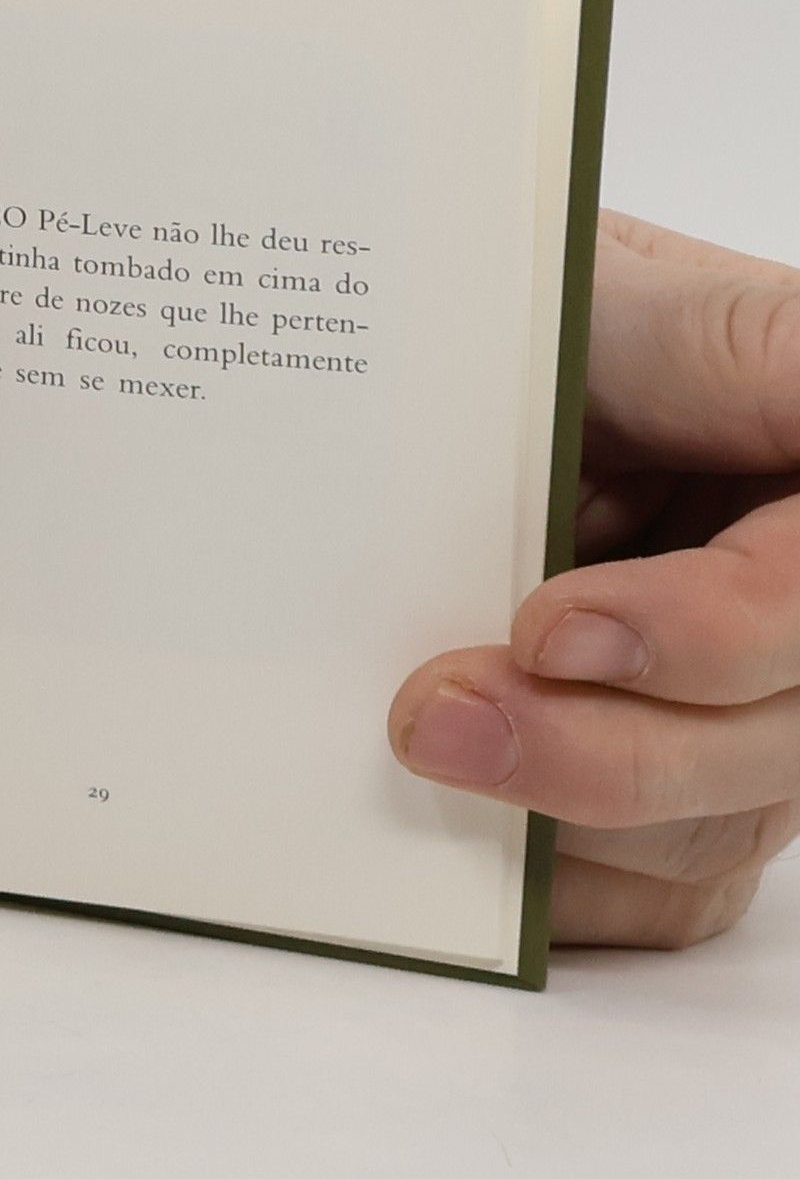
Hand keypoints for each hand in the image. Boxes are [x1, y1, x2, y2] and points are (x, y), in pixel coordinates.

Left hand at [390, 212, 799, 948]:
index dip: (713, 630)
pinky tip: (444, 825)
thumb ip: (708, 343)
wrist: (453, 373)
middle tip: (434, 718)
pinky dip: (547, 874)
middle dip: (608, 752)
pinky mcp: (688, 794)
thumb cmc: (538, 309)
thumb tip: (781, 382)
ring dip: (560, 817)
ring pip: (718, 831)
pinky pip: (651, 890)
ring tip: (416, 746)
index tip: (549, 630)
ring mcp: (761, 712)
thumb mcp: (609, 287)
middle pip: (788, 742)